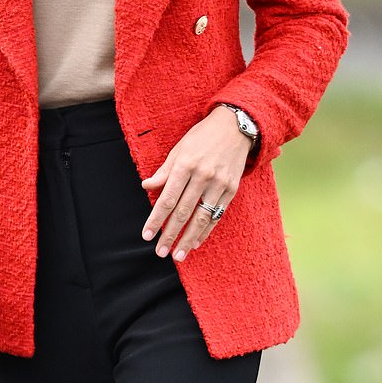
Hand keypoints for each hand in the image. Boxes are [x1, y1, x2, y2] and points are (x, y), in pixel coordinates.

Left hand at [141, 106, 251, 261]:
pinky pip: (217, 215)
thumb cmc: (201, 137)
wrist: (235, 127)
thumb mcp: (179, 149)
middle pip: (183, 212)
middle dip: (170, 234)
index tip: (147, 235)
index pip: (167, 199)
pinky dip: (206, 231)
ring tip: (178, 255)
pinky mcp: (231, 189)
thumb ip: (164, 171)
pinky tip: (196, 242)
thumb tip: (146, 186)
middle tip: (160, 252)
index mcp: (185, 164)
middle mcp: (202, 175)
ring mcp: (219, 184)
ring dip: (188, 239)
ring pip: (201, 218)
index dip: (156, 219)